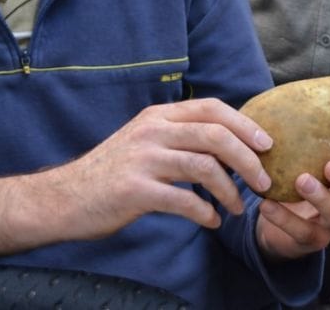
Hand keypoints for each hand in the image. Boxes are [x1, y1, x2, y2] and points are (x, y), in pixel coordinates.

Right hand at [57, 98, 274, 237]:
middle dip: (248, 159)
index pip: (211, 108)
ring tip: (237, 208)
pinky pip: (183, 201)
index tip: (267, 144)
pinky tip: (211, 220)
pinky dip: (204, 212)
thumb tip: (229, 142)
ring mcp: (142, 159)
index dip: (244, 124)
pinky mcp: (134, 190)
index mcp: (158, 116)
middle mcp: (151, 131)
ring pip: (204, 167)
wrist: (63, 197)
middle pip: (215, 136)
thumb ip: (180, 136)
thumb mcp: (144, 140)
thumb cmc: (111, 172)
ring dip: (230, 191)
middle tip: (263, 181)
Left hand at [254, 134, 329, 260]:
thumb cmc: (298, 179)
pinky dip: (284, 218)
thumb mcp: (309, 158)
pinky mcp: (310, 241)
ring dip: (320, 197)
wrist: (275, 225)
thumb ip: (313, 136)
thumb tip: (303, 95)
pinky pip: (301, 231)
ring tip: (301, 180)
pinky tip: (266, 205)